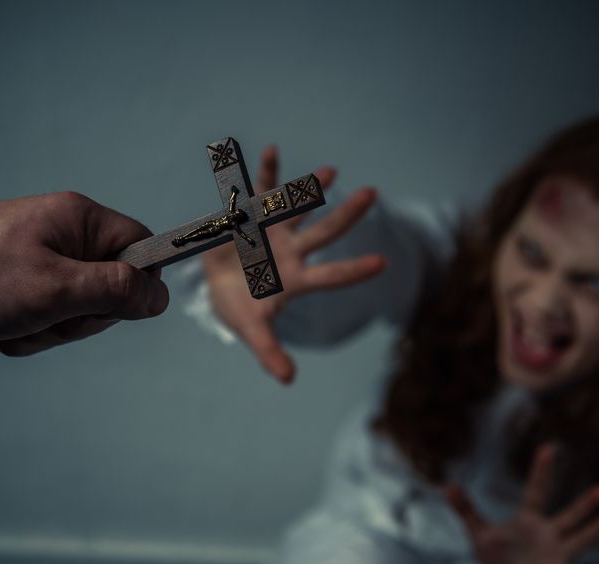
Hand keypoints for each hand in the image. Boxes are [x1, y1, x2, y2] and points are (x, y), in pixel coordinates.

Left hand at [0, 191, 168, 354]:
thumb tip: (160, 297)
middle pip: (111, 287)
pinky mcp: (21, 281)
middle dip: (81, 317)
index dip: (137, 284)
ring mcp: (43, 258)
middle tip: (48, 315)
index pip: (143, 248)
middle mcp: (66, 234)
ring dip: (50, 329)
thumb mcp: (56, 290)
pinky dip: (28, 331)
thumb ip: (115, 292)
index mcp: (81, 221)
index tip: (109, 305)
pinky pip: (47, 316)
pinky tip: (1, 328)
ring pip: (77, 309)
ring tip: (15, 322)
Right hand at [202, 145, 386, 382]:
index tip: (381, 263)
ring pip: (297, 206)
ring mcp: (275, 231)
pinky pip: (259, 190)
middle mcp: (293, 251)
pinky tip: (273, 149)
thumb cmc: (241, 310)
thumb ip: (270, 353)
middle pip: (325, 232)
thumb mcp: (253, 333)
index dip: (353, 270)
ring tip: (331, 171)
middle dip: (347, 215)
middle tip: (372, 193)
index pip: (332, 276)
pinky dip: (265, 171)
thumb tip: (289, 380)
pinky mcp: (252, 215)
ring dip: (310, 188)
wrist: (217, 287)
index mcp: (298, 279)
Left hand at [445, 444, 598, 563]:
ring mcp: (556, 557)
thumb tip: (448, 485)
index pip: (536, 492)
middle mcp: (548, 535)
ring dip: (598, 530)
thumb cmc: (496, 560)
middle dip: (585, 504)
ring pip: (580, 540)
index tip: (549, 448)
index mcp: (529, 521)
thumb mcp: (478, 534)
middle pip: (568, 517)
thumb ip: (466, 510)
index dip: (541, 471)